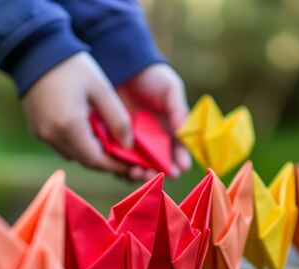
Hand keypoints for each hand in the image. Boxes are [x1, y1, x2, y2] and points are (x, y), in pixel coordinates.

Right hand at [22, 52, 132, 175]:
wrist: (36, 51)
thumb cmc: (73, 67)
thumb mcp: (101, 89)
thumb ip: (117, 119)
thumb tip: (129, 145)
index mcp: (70, 126)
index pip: (96, 160)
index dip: (116, 165)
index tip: (132, 165)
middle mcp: (52, 135)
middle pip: (85, 160)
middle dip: (105, 160)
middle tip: (124, 155)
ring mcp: (42, 134)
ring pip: (73, 155)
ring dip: (91, 153)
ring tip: (108, 141)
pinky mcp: (36, 130)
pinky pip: (61, 145)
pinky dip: (77, 144)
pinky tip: (88, 131)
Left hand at [118, 64, 191, 180]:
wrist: (123, 64)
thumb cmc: (152, 76)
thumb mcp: (170, 89)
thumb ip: (179, 110)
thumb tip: (184, 133)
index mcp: (170, 131)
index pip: (178, 152)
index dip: (180, 161)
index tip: (180, 168)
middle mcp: (153, 141)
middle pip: (157, 165)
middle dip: (157, 172)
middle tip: (154, 174)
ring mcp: (133, 143)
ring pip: (137, 166)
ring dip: (138, 174)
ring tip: (136, 173)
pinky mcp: (114, 141)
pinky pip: (117, 160)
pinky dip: (119, 167)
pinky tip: (120, 167)